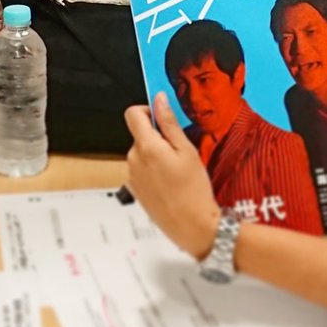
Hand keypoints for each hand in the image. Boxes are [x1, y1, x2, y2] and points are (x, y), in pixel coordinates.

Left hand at [125, 93, 220, 259]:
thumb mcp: (187, 151)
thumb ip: (170, 123)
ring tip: (177, 171)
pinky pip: (142, 170)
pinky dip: (154, 171)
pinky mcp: (135, 189)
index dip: (147, 110)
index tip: (162, 117)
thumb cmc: (194, 190)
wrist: (191, 227)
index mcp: (146, 147)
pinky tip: (170, 183)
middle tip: (180, 151)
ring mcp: (132, 176)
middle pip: (139, 135)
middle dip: (157, 137)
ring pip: (142, 153)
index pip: (133, 114)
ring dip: (156, 155)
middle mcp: (133, 160)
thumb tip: (159, 100)